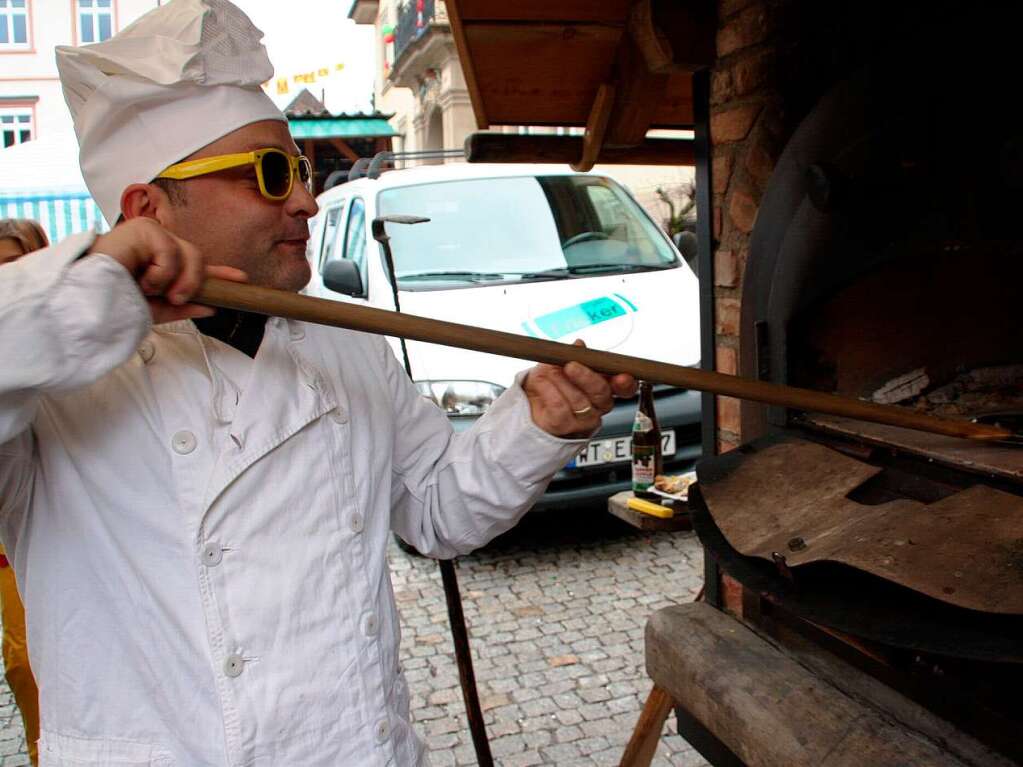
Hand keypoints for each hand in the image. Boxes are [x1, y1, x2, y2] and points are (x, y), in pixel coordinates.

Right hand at [88, 218, 246, 323]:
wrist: (85, 301)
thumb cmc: (112, 302)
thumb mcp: (155, 310)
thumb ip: (184, 307)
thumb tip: (213, 308)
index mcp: (161, 265)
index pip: (197, 266)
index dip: (219, 272)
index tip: (241, 279)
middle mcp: (157, 247)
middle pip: (198, 258)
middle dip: (195, 282)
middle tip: (176, 297)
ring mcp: (150, 235)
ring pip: (190, 254)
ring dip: (176, 279)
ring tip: (151, 289)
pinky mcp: (142, 229)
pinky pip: (171, 250)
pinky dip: (161, 271)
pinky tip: (142, 277)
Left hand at [523, 340, 637, 437]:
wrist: (528, 402)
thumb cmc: (549, 383)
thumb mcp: (558, 363)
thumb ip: (572, 355)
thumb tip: (579, 345)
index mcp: (604, 386)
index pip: (626, 387)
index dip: (626, 383)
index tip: (621, 376)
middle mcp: (598, 405)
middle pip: (602, 393)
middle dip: (586, 376)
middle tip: (570, 365)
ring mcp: (583, 419)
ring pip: (580, 401)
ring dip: (561, 381)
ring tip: (548, 372)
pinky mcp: (565, 427)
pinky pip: (560, 408)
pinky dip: (548, 391)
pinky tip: (542, 384)